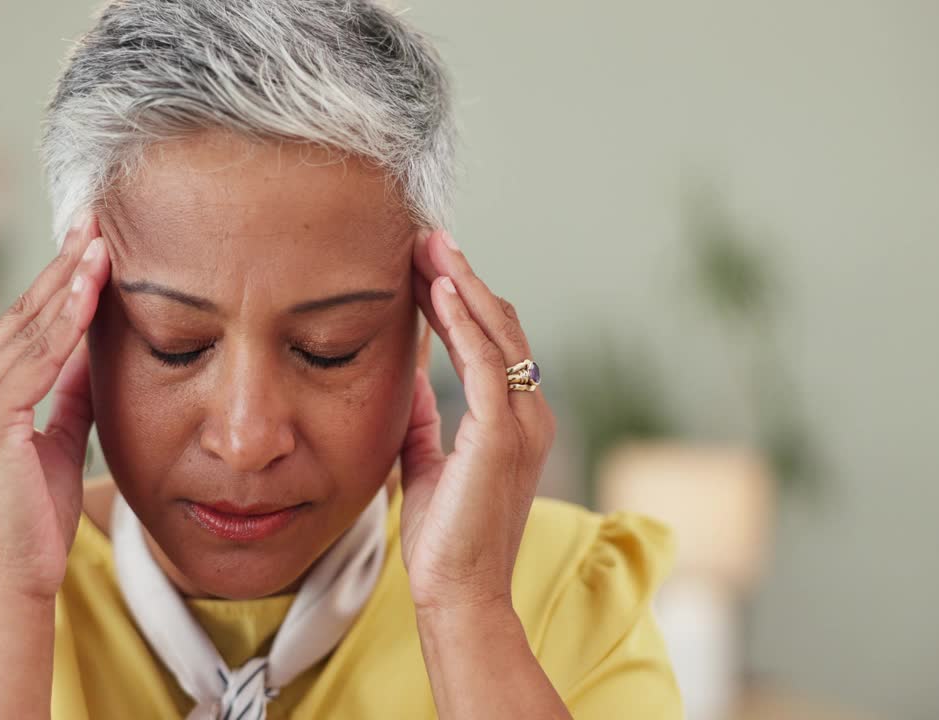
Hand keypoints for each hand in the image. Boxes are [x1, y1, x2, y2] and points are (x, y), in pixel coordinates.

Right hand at [0, 217, 110, 601]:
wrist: (15, 580)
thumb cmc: (33, 516)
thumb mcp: (56, 437)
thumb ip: (67, 390)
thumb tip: (91, 342)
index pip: (17, 327)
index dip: (54, 283)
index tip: (87, 244)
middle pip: (19, 318)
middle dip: (60, 268)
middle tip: (94, 222)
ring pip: (26, 332)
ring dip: (67, 285)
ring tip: (100, 244)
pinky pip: (34, 362)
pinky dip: (65, 324)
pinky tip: (90, 293)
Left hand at [400, 228, 557, 611]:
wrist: (457, 594)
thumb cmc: (444, 537)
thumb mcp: (429, 462)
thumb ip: (426, 417)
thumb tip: (409, 376)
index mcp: (516, 420)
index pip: (493, 341)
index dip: (463, 298)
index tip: (426, 264)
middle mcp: (529, 414)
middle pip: (501, 325)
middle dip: (462, 277)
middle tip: (425, 237)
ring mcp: (522, 423)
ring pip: (498, 333)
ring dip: (462, 284)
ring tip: (429, 245)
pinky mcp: (501, 436)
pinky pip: (486, 362)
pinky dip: (464, 320)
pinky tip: (441, 287)